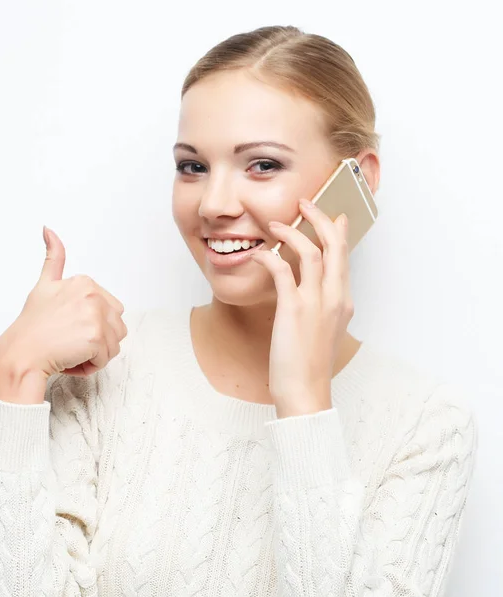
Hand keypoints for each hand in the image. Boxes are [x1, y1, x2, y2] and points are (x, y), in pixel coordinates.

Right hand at [0, 226, 126, 403]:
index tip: (65, 326)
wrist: (20, 355)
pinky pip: (107, 358)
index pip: (108, 310)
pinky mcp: (96, 337)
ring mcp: (95, 315)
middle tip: (69, 341)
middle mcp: (93, 295)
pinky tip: (71, 359)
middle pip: (115, 325)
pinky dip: (91, 365)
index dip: (88, 324)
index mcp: (85, 282)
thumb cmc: (32, 326)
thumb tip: (48, 228)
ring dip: (95, 353)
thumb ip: (53, 257)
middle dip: (97, 338)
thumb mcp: (44, 285)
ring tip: (70, 350)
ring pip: (114, 343)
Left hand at [250, 199, 353, 417]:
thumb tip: (313, 291)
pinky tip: (258, 254)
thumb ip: (324, 307)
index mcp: (343, 302)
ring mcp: (316, 303)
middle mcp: (335, 298)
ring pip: (311, 252)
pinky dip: (269, 257)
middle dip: (320, 218)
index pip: (345, 257)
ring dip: (292, 232)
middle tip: (306, 204)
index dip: (339, 233)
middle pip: (334, 245)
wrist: (306, 392)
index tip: (334, 217)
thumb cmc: (310, 365)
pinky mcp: (293, 310)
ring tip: (275, 224)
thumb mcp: (325, 331)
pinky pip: (282, 271)